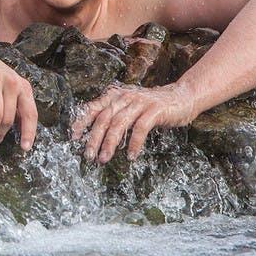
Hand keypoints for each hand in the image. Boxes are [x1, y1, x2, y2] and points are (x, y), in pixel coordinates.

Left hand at [71, 82, 198, 162]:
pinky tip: (130, 156)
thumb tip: (95, 134)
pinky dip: (133, 143)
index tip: (73, 137)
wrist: (182, 97)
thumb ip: (114, 115)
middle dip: (94, 139)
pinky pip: (140, 128)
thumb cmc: (152, 106)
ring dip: (109, 143)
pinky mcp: (154, 110)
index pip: (93, 108)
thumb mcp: (129, 107)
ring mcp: (140, 102)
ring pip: (118, 124)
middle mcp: (125, 97)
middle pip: (103, 118)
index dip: (82, 122)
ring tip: (104, 159)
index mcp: (115, 96)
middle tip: (88, 156)